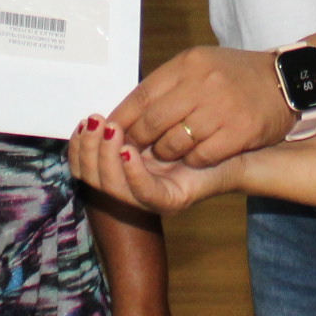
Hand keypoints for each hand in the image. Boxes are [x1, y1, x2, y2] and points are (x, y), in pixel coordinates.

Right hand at [68, 118, 234, 213]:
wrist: (235, 140)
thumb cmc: (197, 125)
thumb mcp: (154, 117)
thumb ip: (128, 119)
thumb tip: (97, 115)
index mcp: (122, 166)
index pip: (85, 164)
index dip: (80, 145)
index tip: (85, 121)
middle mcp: (132, 185)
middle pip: (93, 178)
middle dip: (90, 149)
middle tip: (96, 123)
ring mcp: (150, 196)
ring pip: (113, 187)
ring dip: (106, 158)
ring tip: (112, 131)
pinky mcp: (171, 201)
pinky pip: (144, 192)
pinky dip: (132, 172)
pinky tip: (128, 150)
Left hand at [113, 45, 294, 166]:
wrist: (285, 81)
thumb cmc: (234, 75)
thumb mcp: (200, 65)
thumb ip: (168, 84)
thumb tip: (127, 111)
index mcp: (189, 64)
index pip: (143, 95)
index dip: (122, 117)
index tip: (108, 131)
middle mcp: (204, 83)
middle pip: (154, 121)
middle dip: (137, 139)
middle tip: (130, 149)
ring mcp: (223, 108)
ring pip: (175, 142)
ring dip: (165, 153)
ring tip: (165, 154)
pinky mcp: (240, 131)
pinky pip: (202, 155)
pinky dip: (192, 160)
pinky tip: (193, 158)